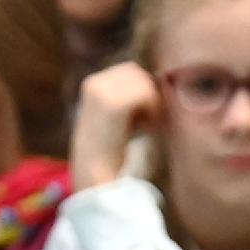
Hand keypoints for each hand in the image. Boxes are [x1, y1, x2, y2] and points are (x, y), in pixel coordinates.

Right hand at [69, 62, 161, 189]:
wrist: (96, 178)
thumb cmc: (111, 154)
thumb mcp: (117, 121)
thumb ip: (129, 100)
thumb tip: (157, 83)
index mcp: (92, 85)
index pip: (128, 70)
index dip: (142, 89)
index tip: (143, 117)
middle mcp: (94, 82)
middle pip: (136, 72)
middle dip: (147, 92)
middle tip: (148, 121)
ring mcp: (101, 90)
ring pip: (142, 80)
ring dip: (151, 101)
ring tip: (146, 126)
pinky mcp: (112, 103)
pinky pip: (145, 93)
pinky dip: (152, 109)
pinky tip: (147, 128)